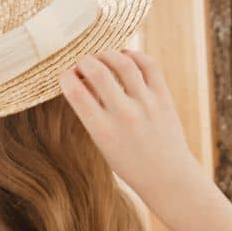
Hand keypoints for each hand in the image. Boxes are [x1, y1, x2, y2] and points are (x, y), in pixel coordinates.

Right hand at [58, 50, 202, 209]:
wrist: (167, 176)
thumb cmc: (129, 162)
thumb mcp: (102, 143)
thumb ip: (91, 113)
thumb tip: (79, 79)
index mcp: (103, 131)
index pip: (76, 92)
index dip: (65, 77)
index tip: (65, 75)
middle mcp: (124, 115)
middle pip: (97, 71)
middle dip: (83, 61)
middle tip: (82, 64)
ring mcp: (147, 104)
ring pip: (123, 62)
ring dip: (107, 54)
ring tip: (101, 57)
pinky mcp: (164, 98)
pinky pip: (149, 65)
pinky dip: (133, 55)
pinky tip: (124, 57)